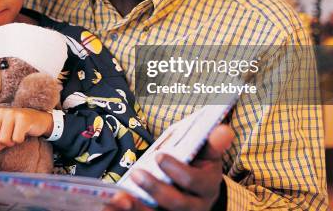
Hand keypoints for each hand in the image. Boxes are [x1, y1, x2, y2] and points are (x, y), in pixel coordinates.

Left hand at [0, 107, 53, 150]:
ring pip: (4, 140)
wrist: (38, 119)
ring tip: (15, 136)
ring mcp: (12, 114)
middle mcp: (1, 112)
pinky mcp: (23, 119)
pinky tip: (23, 134)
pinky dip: (19, 140)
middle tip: (7, 141)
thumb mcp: (1, 125)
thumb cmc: (16, 125)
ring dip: (10, 143)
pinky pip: (16, 139)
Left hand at [104, 125, 233, 210]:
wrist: (195, 192)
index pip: (194, 181)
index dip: (177, 170)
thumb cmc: (198, 166)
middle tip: (137, 173)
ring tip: (119, 198)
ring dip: (137, 208)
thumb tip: (224, 130)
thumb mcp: (207, 154)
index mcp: (207, 187)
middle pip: (176, 204)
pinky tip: (108, 205)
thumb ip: (212, 143)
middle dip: (156, 189)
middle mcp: (194, 207)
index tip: (159, 156)